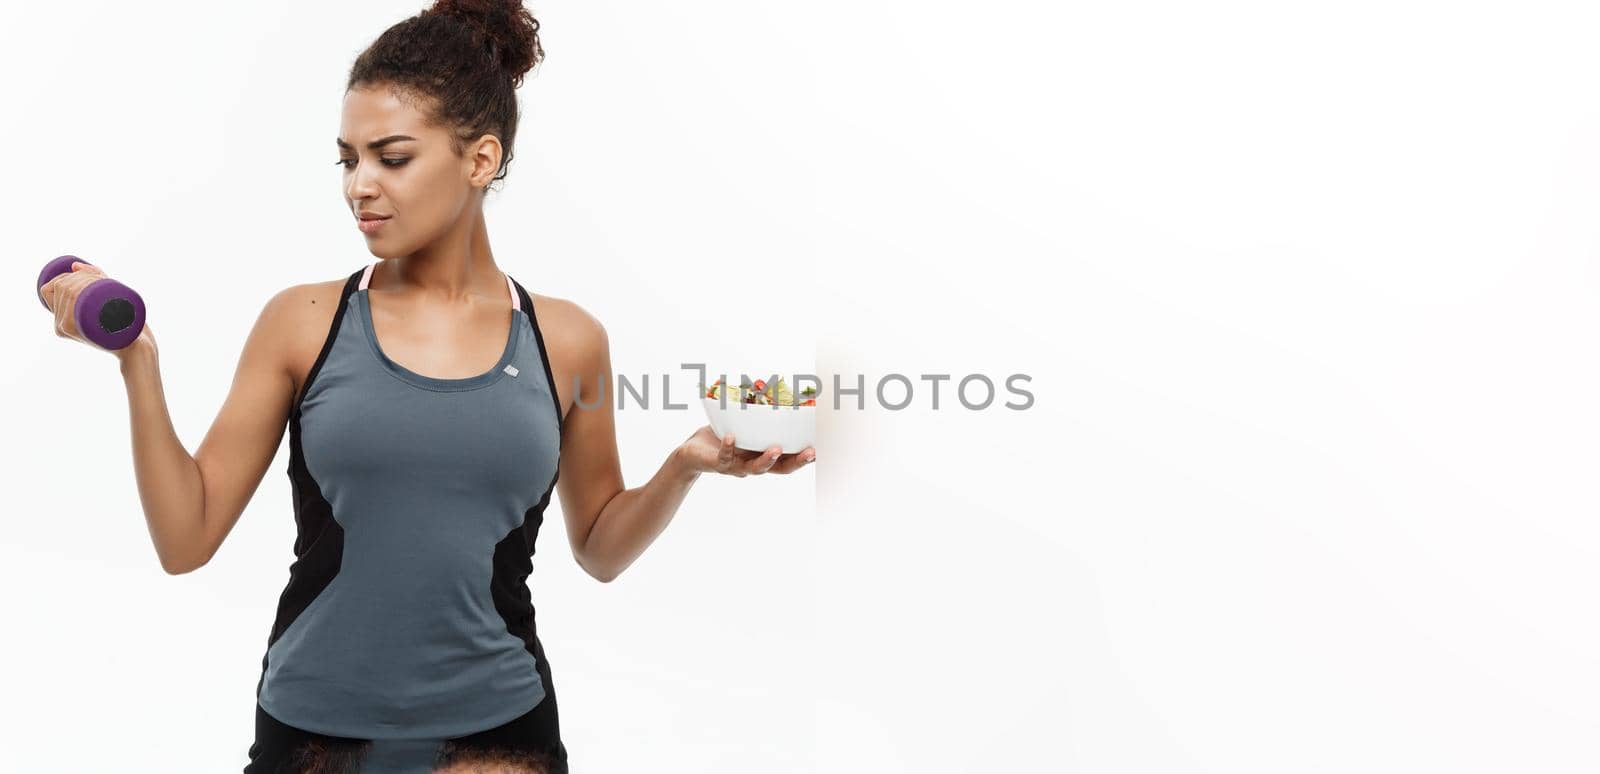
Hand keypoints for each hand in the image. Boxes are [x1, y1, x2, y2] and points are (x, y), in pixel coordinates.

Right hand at [39, 262, 155, 362]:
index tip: (85, 276)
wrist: (138, 346)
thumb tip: (75, 265)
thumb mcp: (106, 299)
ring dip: (87, 279)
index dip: (64, 277)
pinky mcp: (82, 330)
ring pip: (69, 290)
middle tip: (103, 279)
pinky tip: (98, 287)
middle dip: (82, 276)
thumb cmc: (124, 323)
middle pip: (61, 286)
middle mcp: (61, 325)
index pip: (48, 289)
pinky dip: (87, 287)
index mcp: (62, 319)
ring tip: (106, 283)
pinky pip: (75, 301)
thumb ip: (93, 280)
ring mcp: (70, 328)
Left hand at [677, 425, 815, 476]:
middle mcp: (754, 465)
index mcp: (764, 456)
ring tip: (776, 449)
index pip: (791, 459)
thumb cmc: (723, 435)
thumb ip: (760, 413)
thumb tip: (777, 384)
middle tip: (811, 452)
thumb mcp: (744, 424)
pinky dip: (729, 447)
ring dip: (767, 459)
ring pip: (755, 468)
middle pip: (781, 468)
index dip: (807, 455)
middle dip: (797, 461)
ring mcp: (737, 467)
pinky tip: (732, 437)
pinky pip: (725, 457)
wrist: (693, 453)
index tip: (824, 446)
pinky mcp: (719, 464)